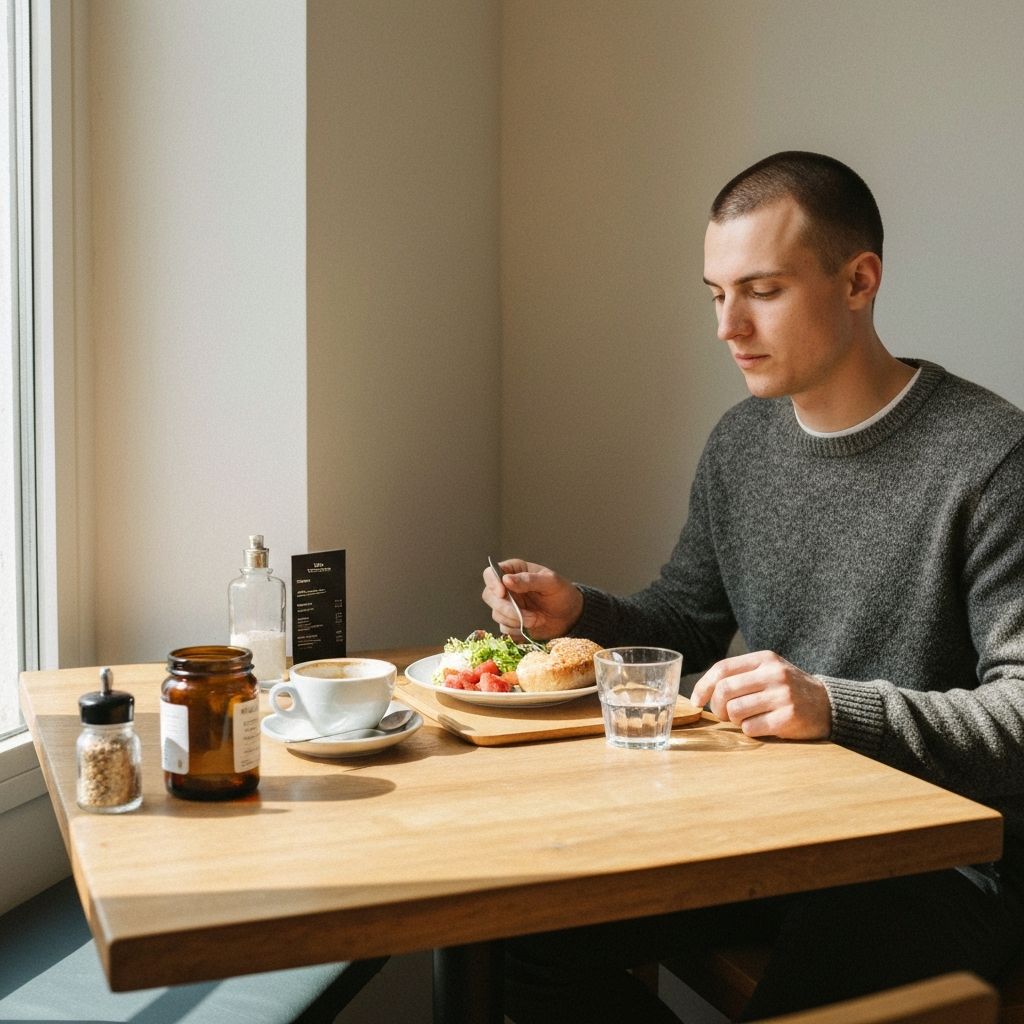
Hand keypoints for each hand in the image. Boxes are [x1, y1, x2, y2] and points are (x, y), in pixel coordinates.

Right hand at [481, 558, 583, 640]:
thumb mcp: (551, 582)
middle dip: (506, 608)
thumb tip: (506, 580)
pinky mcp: (510, 623)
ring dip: (515, 620)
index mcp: (514, 571)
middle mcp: (506, 588)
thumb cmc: (562, 593)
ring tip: (536, 619)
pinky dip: (517, 630)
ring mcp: (507, 606)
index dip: (492, 583)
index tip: (502, 593)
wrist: (570, 616)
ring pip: (496, 614)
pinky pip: (504, 629)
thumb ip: (529, 580)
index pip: (491, 573)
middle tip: (528, 616)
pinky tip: (532, 626)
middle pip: (489, 596)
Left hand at [689, 650, 831, 739]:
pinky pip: (751, 728)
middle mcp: (773, 674)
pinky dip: (749, 730)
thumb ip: (742, 675)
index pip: (722, 669)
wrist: (829, 705)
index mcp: (765, 659)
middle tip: (723, 714)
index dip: (703, 686)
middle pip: (724, 690)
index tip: (696, 701)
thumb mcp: (769, 671)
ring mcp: (782, 695)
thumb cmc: (789, 689)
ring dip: (733, 720)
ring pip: (735, 710)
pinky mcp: (788, 718)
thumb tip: (703, 692)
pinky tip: (761, 727)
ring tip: (744, 719)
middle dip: (716, 707)